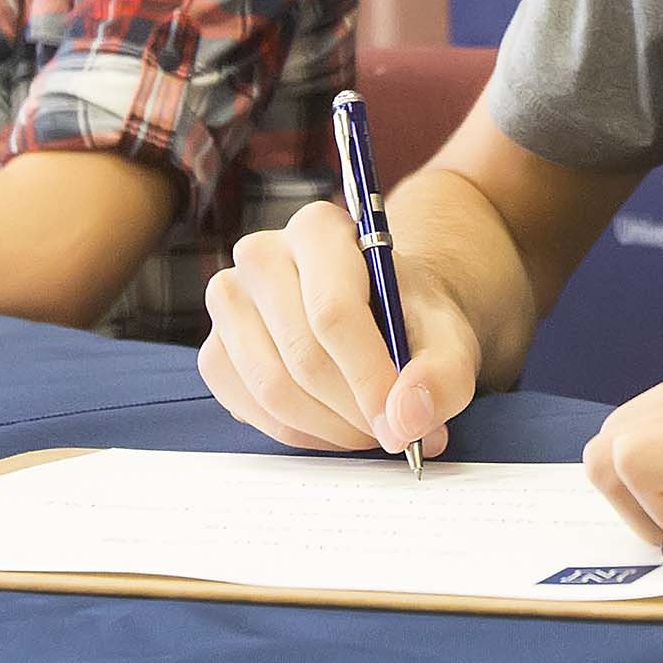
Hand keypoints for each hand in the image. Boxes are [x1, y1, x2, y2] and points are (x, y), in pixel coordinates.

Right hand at [197, 200, 479, 458]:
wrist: (381, 316)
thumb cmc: (410, 319)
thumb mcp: (448, 339)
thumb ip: (442, 376)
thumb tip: (406, 420)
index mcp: (318, 228)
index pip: (333, 311)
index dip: (369, 378)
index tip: (402, 424)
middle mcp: (261, 254)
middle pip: (302, 355)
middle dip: (355, 411)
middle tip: (395, 434)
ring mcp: (228, 302)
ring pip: (272, 388)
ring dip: (329, 428)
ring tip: (370, 429)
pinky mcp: (215, 350)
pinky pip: (250, 409)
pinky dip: (299, 433)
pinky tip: (334, 425)